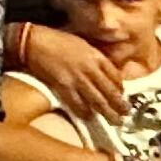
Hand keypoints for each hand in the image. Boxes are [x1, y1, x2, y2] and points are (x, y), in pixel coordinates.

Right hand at [13, 24, 127, 119]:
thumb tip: (103, 73)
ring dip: (107, 112)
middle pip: (109, 91)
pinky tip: (89, 116)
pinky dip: (84, 111)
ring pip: (97, 100)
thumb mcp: (82, 44)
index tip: (122, 95)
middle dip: (119, 104)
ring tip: (115, 120)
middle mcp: (89, 68)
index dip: (121, 88)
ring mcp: (77, 78)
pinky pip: (77, 102)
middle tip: (126, 113)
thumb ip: (94, 58)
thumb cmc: (57, 40)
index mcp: (95, 56)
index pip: (115, 76)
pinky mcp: (63, 86)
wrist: (34, 41)